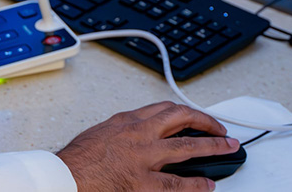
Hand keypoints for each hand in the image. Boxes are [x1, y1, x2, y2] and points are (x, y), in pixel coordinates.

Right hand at [55, 101, 237, 191]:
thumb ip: (122, 132)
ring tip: (227, 148)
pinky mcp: (142, 182)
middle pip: (180, 118)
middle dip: (205, 122)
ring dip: (212, 146)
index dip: (184, 112)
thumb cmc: (76, 160)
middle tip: (221, 129)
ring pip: (186, 146)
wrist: (64, 176)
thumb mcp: (101, 134)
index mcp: (126, 121)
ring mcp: (143, 157)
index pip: (163, 108)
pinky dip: (197, 183)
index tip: (194, 116)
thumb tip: (138, 136)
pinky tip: (208, 184)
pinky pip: (177, 183)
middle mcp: (138, 133)